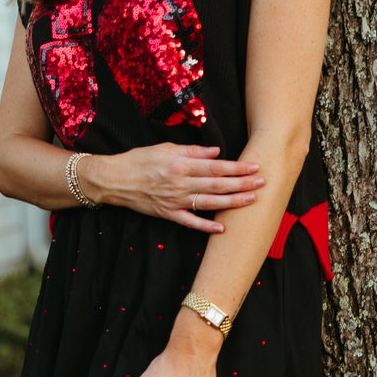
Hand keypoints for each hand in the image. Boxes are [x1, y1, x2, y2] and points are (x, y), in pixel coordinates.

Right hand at [87, 143, 263, 233]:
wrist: (114, 179)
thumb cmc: (139, 160)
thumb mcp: (165, 148)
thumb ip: (192, 151)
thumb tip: (216, 152)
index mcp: (180, 164)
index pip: (215, 166)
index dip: (236, 167)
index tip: (254, 166)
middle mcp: (179, 183)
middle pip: (217, 184)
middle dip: (241, 184)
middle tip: (262, 183)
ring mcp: (174, 201)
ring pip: (208, 202)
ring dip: (231, 202)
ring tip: (251, 200)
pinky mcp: (167, 214)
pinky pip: (190, 222)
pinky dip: (205, 226)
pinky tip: (222, 227)